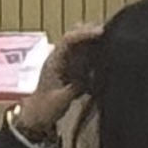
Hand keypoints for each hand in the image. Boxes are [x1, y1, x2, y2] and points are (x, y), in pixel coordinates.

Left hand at [10, 22, 102, 141]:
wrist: (37, 116)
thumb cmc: (46, 108)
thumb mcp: (61, 100)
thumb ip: (76, 87)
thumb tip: (92, 76)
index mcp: (54, 62)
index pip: (68, 40)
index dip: (84, 34)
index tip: (101, 32)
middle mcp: (59, 57)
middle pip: (74, 35)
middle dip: (90, 31)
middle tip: (110, 32)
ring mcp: (64, 61)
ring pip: (79, 43)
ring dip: (93, 39)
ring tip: (111, 39)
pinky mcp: (70, 68)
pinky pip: (82, 53)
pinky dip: (93, 50)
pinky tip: (105, 53)